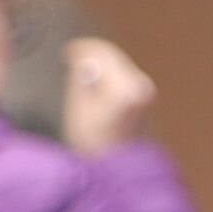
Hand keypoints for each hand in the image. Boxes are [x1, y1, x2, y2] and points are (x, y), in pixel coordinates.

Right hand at [57, 38, 154, 155]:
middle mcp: (140, 87)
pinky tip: (94, 77)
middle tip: (70, 55)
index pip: (104, 54)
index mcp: (124, 89)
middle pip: (114, 56)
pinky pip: (124, 74)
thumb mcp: (78, 105)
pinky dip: (108, 71)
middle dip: (91, 53)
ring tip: (78, 66)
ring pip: (119, 63)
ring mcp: (145, 91)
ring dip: (100, 62)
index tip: (67, 51)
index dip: (83, 48)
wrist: (116, 164)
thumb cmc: (93, 140)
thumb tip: (83, 58)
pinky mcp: (145, 96)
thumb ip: (81, 77)